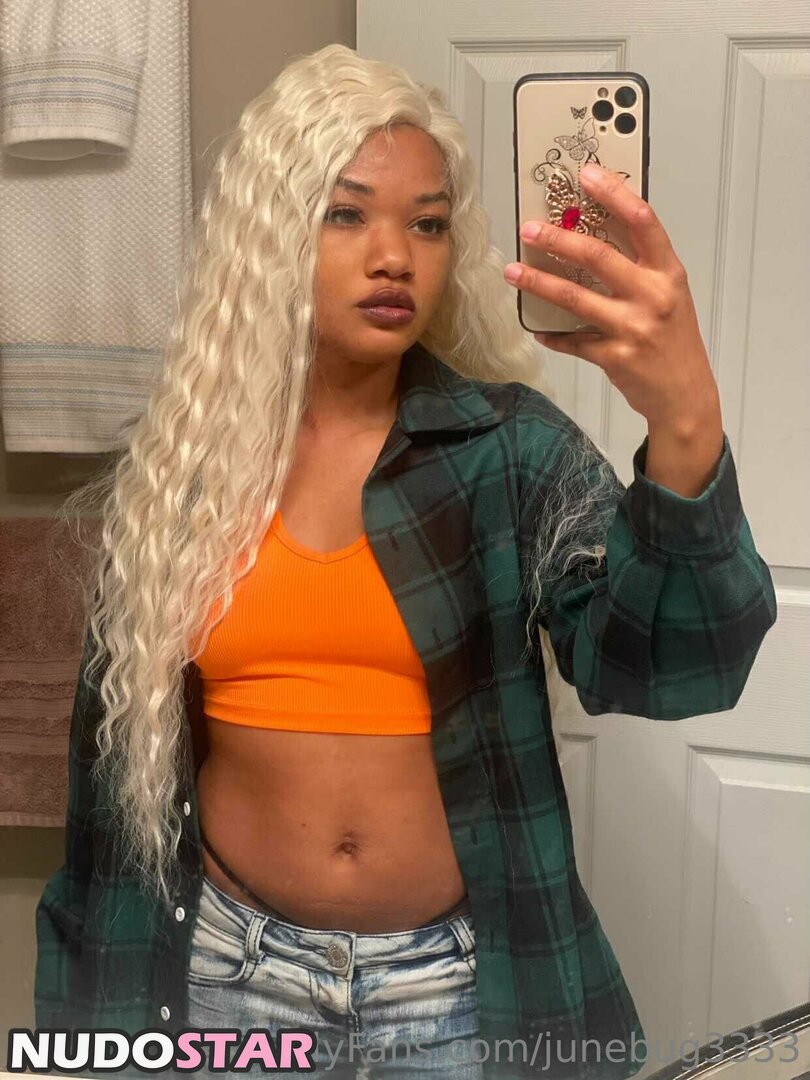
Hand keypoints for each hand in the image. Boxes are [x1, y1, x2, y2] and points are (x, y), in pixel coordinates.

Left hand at [504, 163, 720, 435]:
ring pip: (576, 298)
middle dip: (558, 239)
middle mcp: (652, 295)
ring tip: (513, 271)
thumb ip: (638, 266)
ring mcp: (633, 328)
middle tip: (529, 228)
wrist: (685, 394)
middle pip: (598, 257)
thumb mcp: (668, 294)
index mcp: (668, 272)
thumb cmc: (674, 338)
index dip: (614, 193)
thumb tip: (588, 234)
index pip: (642, 221)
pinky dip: (553, 335)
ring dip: (539, 282)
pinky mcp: (614, 357)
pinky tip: (538, 330)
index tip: (586, 174)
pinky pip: (573, 341)